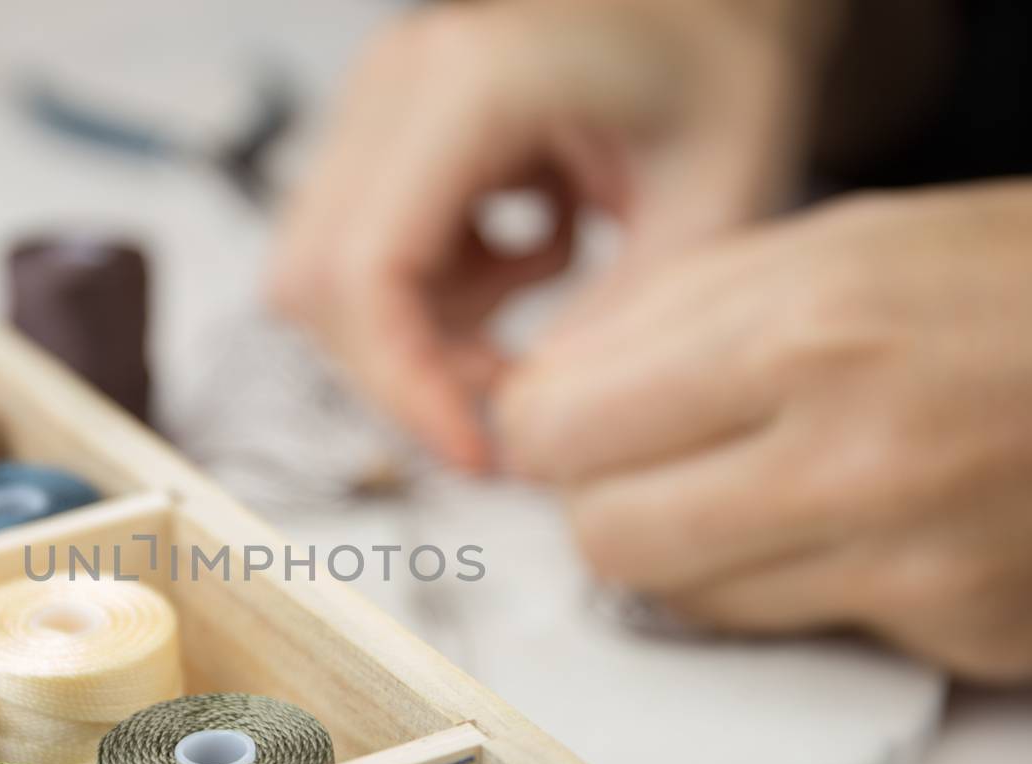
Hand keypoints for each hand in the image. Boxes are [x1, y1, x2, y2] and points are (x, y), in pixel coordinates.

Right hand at [268, 0, 833, 468]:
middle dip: (403, 372)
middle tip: (511, 393)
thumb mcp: (714, 206)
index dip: (404, 384)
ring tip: (535, 301)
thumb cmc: (716, 73)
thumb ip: (621, 325)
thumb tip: (531, 429)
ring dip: (418, 336)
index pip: (364, 270)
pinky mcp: (378, 142)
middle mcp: (395, 86)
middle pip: (314, 286)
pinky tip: (524, 261)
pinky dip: (427, 303)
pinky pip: (352, 263)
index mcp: (471, 84)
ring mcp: (374, 110)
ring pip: (320, 284)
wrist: (704, 12)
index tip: (473, 452)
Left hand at [499, 182, 1031, 681]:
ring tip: (757, 487)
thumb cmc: (1020, 280)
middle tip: (643, 464)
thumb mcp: (837, 242)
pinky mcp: (965, 635)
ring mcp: (913, 564)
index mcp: (803, 335)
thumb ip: (667, 320)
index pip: (562, 433)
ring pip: (686, 606)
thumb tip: (540, 396)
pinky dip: (796, 586)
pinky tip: (854, 525)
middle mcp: (852, 460)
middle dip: (602, 500)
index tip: (558, 429)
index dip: (542, 433)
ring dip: (689, 552)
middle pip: (607, 537)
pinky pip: (800, 634)